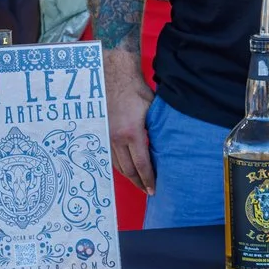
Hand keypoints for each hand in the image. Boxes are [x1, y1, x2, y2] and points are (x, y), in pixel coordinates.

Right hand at [104, 49, 155, 194]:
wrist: (111, 77)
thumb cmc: (135, 90)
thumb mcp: (152, 110)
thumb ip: (156, 129)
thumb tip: (167, 144)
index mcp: (132, 133)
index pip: (142, 164)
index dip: (148, 179)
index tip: (153, 189)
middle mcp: (117, 138)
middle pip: (128, 170)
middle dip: (139, 182)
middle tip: (148, 190)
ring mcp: (107, 137)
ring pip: (118, 165)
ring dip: (129, 176)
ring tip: (138, 182)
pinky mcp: (101, 133)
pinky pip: (110, 156)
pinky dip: (119, 165)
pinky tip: (126, 168)